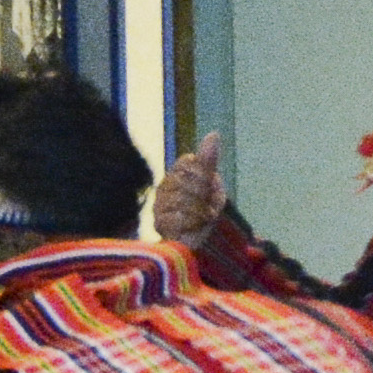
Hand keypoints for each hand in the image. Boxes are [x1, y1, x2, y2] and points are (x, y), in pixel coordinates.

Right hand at [145, 130, 234, 247]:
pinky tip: (195, 226)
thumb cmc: (205, 207)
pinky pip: (178, 218)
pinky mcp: (159, 224)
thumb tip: (213, 134)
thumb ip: (208, 160)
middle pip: (186, 182)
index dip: (203, 174)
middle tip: (208, 206)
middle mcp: (163, 186)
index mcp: (176, 173)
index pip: (187, 162)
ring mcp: (159, 205)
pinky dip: (193, 223)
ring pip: (183, 201)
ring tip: (203, 217)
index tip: (210, 186)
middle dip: (203, 196)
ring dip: (200, 211)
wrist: (201, 239)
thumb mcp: (211, 182)